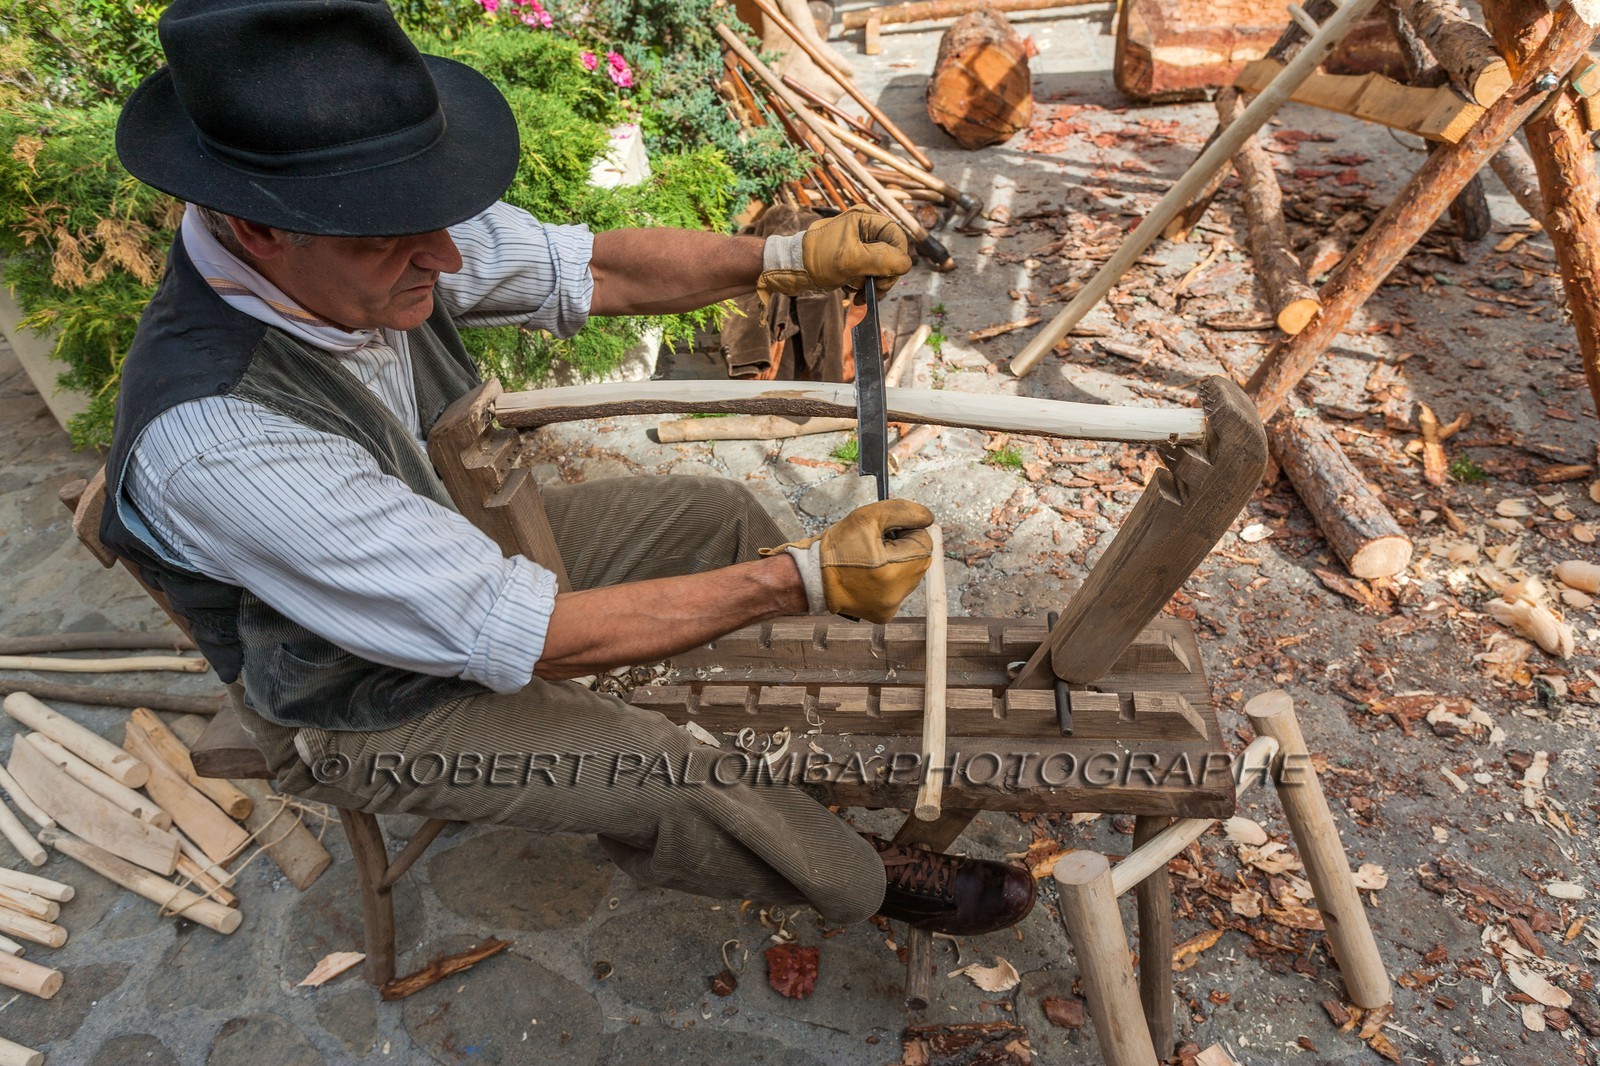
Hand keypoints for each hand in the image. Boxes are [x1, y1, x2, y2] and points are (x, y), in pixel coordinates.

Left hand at [757, 205, 912, 302]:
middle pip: (892, 254)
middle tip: (871, 290)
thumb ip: (883, 259)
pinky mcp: (854, 258)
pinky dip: (865, 285)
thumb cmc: (818, 259)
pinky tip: (854, 292)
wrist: (793, 269)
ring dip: (874, 284)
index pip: (898, 238)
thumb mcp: (852, 259)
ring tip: (858, 293)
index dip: (895, 259)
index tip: (882, 277)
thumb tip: (905, 264)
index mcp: (866, 218)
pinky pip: (870, 273)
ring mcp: (860, 243)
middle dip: (883, 275)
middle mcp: (866, 227)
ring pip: (882, 266)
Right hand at [761, 499, 933, 623]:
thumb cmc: (837, 548)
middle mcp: (897, 593)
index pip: (925, 542)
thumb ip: (902, 512)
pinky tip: (870, 575)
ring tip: (872, 560)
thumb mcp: (867, 517)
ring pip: (910, 575)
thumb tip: (927, 517)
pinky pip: (898, 591)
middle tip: (879, 544)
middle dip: (904, 547)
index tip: (888, 531)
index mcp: (894, 570)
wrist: (811, 578)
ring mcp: (891, 606)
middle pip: (920, 560)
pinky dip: (889, 580)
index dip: (908, 531)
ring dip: (898, 564)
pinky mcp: (884, 614)